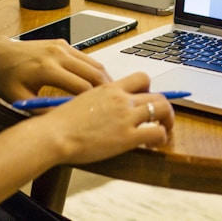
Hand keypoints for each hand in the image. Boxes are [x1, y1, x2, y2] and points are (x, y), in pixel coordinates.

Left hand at [0, 37, 110, 101]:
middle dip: (105, 88)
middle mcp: (58, 54)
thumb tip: (66, 120)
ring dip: (103, 77)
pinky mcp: (63, 43)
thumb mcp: (19, 100)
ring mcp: (62, 46)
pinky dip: (94, 69)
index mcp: (47, 69)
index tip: (99, 112)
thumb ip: (43, 110)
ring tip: (109, 93)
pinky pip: (85, 57)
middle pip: (93, 72)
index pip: (81, 86)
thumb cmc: (6, 78)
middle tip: (114, 102)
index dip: (92, 101)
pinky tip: (96, 81)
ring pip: (93, 62)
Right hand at [39, 72, 174, 163]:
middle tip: (161, 118)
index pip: (141, 78)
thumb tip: (104, 106)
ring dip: (168, 120)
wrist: (54, 135)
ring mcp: (126, 117)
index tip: (147, 99)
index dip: (149, 88)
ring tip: (164, 130)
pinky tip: (154, 144)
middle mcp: (122, 99)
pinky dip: (161, 137)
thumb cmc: (60, 122)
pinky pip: (157, 132)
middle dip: (163, 107)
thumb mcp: (82, 99)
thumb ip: (99, 99)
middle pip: (157, 95)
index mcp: (110, 88)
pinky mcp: (127, 136)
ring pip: (162, 109)